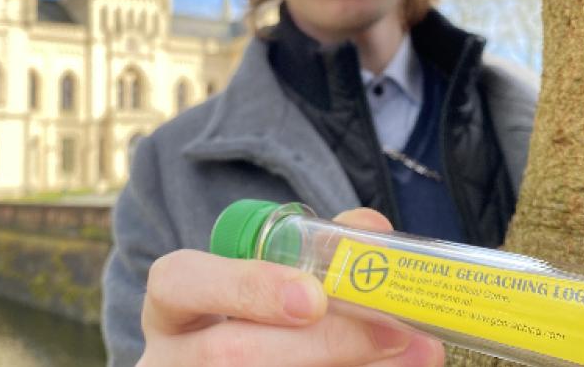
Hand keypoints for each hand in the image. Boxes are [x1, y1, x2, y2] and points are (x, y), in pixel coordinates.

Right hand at [138, 208, 444, 366]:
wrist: (226, 363)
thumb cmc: (250, 317)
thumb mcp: (265, 278)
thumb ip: (315, 249)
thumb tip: (372, 230)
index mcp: (172, 304)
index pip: (182, 281)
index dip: (248, 288)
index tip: (314, 297)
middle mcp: (169, 357)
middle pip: (229, 354)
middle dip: (323, 342)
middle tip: (394, 330)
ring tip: (415, 356)